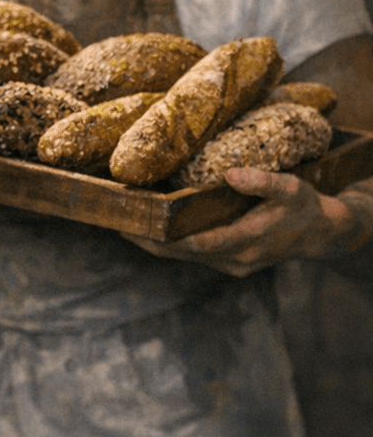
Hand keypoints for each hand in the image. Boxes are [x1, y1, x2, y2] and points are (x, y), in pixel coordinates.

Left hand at [124, 167, 363, 274]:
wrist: (322, 233)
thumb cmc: (305, 208)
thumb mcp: (292, 189)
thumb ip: (263, 182)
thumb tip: (231, 173)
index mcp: (247, 240)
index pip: (196, 243)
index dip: (163, 237)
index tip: (134, 226)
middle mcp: (234, 258)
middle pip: (180, 253)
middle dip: (147, 241)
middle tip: (114, 223)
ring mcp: (230, 263)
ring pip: (183, 257)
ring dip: (153, 243)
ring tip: (122, 223)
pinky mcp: (228, 260)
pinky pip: (191, 254)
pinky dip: (168, 243)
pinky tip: (149, 228)